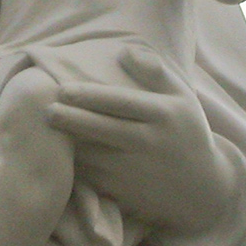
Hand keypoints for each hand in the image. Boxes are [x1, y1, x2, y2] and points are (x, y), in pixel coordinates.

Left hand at [44, 48, 240, 236]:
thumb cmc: (184, 131)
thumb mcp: (181, 97)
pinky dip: (75, 166)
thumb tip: (124, 51)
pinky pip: (92, 177)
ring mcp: (136, 171)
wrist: (201, 188)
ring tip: (45, 130)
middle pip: (101, 129)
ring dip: (68, 144)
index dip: (88, 95)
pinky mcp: (125, 193)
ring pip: (93, 156)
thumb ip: (154, 71)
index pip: (120, 102)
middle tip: (46, 110)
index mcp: (162, 114)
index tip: (62, 89)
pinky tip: (58, 154)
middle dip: (69, 119)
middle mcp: (149, 142)